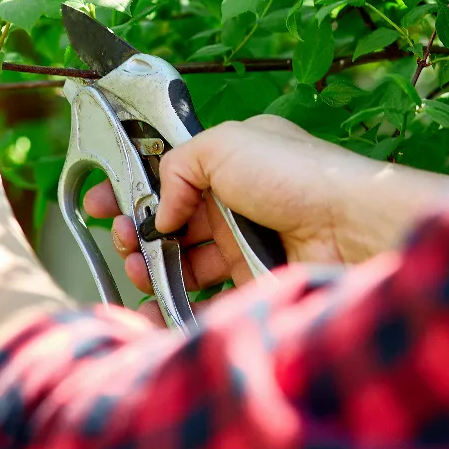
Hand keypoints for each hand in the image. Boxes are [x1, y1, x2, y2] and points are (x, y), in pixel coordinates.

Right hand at [84, 115, 448, 316]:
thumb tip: (159, 211)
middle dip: (134, 228)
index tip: (98, 200)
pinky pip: (203, 293)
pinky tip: (149, 305)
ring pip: (180, 258)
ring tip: (136, 267)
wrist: (349, 229)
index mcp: (231, 159)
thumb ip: (176, 167)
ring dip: (148, 264)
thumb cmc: (296, 175)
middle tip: (119, 235)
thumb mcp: (223, 144)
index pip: (169, 172)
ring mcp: (243, 242)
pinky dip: (171, 301)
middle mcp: (236, 201)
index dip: (131, 185)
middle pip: (170, 220)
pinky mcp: (251, 281)